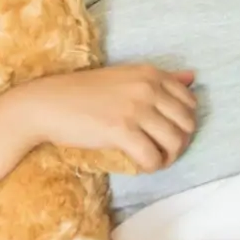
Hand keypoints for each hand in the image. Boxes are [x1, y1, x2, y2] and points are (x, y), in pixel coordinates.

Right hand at [7, 64, 197, 172]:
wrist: (47, 104)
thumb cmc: (84, 93)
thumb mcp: (126, 78)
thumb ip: (161, 79)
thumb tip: (192, 77)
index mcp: (151, 73)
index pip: (190, 101)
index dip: (185, 122)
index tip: (170, 133)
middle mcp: (148, 88)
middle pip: (187, 123)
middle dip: (181, 142)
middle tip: (164, 151)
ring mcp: (135, 108)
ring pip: (175, 142)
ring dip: (168, 157)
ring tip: (154, 160)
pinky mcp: (121, 130)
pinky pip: (152, 157)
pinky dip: (152, 166)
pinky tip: (142, 166)